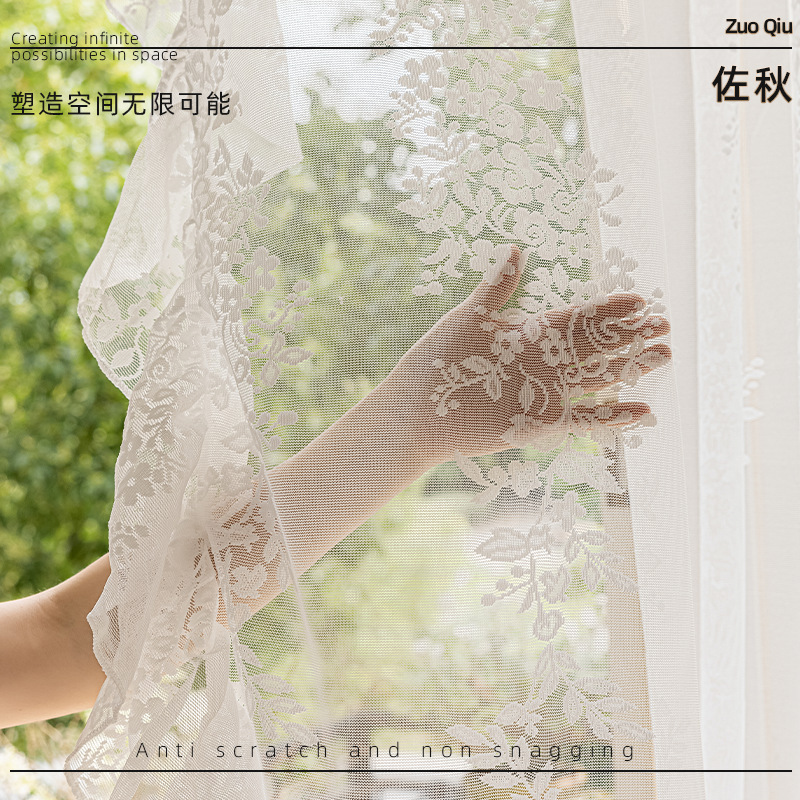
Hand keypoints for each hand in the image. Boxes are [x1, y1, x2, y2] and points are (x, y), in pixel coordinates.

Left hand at [382, 246, 670, 460]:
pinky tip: (642, 410)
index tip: (641, 298)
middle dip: (630, 335)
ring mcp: (545, 392)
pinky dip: (612, 416)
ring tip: (664, 355)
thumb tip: (515, 249)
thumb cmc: (437, 360)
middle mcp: (543, 362)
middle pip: (596, 346)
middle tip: (666, 325)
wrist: (417, 410)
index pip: (578, 317)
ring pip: (597, 377)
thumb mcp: (467, 318)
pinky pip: (584, 419)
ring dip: (630, 368)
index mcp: (529, 333)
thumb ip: (496, 288)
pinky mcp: (540, 422)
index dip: (609, 308)